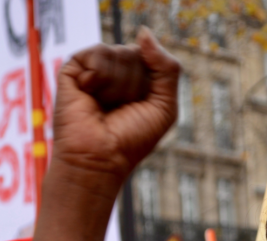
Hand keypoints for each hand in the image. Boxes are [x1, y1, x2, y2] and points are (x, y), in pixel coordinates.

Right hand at [52, 27, 179, 188]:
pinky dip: (100, 77)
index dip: (153, 81)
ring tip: (106, 104)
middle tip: (122, 108)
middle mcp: (117, 71)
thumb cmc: (133, 137)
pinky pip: (98, 53)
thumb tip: (144, 32)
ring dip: (119, 85)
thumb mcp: (165, 105)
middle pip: (138, 54)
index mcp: (140, 79)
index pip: (154, 57)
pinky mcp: (74, 68)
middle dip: (135, 85)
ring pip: (120, 53)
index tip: (142, 105)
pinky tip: (90, 93)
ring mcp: (95, 69)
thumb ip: (167, 68)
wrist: (101, 156)